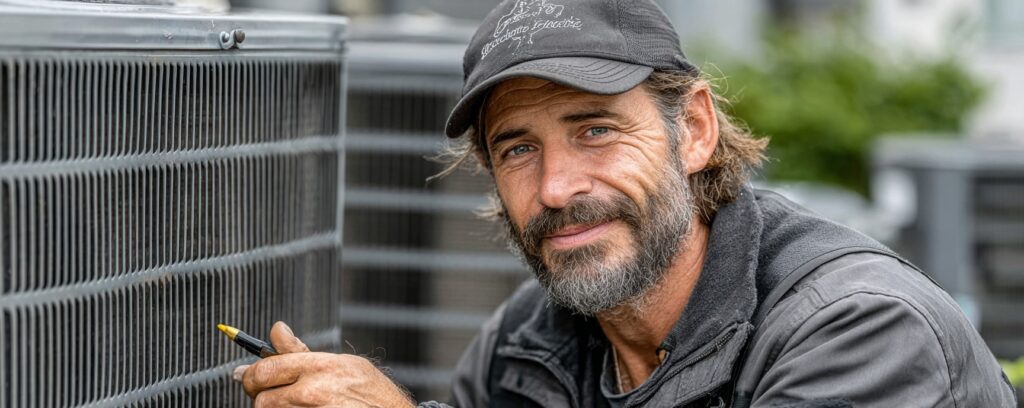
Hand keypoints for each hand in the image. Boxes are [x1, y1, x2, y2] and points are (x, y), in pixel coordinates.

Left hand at [232, 321, 414, 407]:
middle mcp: (312, 392)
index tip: (247, 375)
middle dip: (260, 396)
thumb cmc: (373, 393)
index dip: (250, 374)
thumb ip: (303, 351)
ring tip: (295, 403)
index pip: (266, 368)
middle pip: (261, 398)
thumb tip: (276, 330)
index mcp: (319, 367)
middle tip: (267, 393)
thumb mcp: (343, 363)